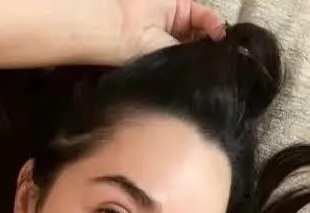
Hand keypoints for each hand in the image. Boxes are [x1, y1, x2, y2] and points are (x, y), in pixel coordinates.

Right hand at [90, 0, 225, 63]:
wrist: (125, 28)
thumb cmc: (138, 56)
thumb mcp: (171, 67)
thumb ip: (192, 65)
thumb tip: (215, 70)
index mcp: (169, 64)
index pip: (194, 64)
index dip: (208, 65)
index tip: (219, 69)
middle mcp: (173, 45)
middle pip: (202, 46)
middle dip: (213, 51)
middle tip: (222, 57)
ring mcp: (179, 25)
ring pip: (205, 29)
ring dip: (215, 36)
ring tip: (218, 44)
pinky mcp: (182, 8)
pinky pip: (204, 15)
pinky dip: (213, 22)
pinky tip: (217, 31)